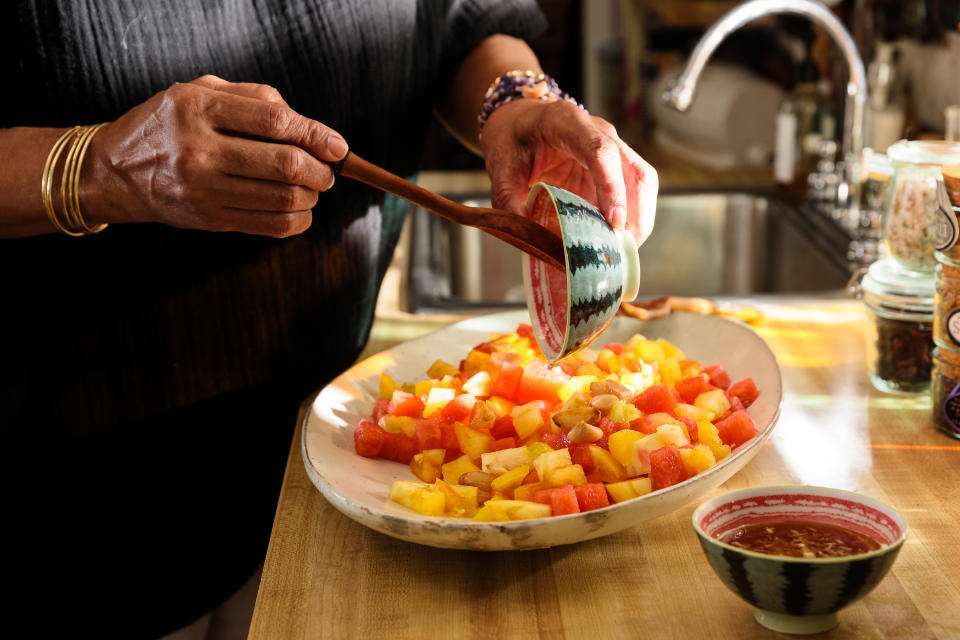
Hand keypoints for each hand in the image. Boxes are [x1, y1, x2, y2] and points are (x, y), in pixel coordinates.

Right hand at [84, 75, 346, 236]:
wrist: (117, 171)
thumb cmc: (170, 124)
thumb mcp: (200, 92)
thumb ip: (254, 98)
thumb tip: (310, 126)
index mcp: (198, 109)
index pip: (275, 123)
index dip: (316, 136)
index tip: (338, 147)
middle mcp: (199, 150)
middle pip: (284, 165)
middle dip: (319, 171)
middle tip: (327, 172)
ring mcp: (203, 190)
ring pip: (282, 199)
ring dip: (311, 196)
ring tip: (311, 188)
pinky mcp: (210, 220)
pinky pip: (270, 226)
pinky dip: (297, 220)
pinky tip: (300, 210)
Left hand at [479, 98, 656, 245]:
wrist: (520, 122)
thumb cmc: (512, 139)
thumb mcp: (500, 168)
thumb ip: (509, 199)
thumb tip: (529, 235)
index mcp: (567, 122)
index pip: (600, 151)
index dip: (611, 187)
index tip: (613, 221)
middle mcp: (599, 132)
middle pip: (633, 170)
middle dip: (635, 213)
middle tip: (620, 248)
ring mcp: (612, 149)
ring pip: (642, 182)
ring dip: (639, 219)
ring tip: (620, 249)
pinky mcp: (616, 168)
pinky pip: (635, 192)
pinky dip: (632, 218)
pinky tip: (617, 240)